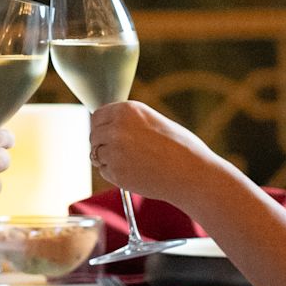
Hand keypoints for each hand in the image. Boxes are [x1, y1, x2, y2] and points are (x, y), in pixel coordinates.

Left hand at [89, 100, 209, 202]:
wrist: (192, 173)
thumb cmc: (180, 148)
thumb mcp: (153, 121)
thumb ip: (129, 122)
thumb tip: (109, 126)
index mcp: (127, 110)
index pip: (97, 116)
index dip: (100, 127)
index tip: (105, 134)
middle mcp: (116, 128)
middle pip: (93, 136)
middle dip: (102, 144)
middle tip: (119, 153)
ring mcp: (114, 151)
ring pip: (96, 155)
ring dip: (108, 160)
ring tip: (133, 163)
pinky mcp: (116, 172)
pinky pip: (105, 172)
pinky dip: (115, 175)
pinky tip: (135, 173)